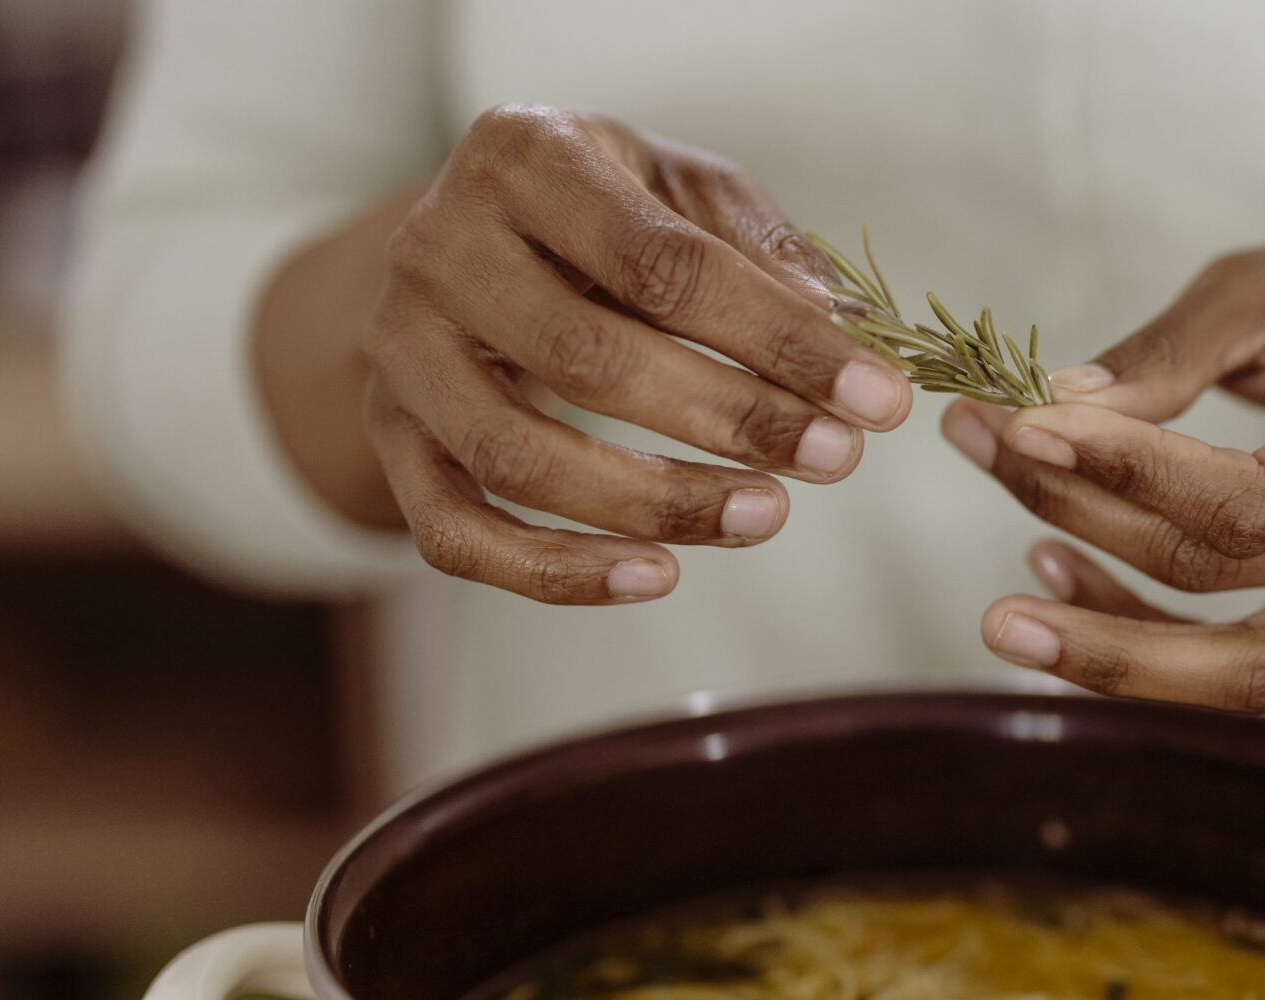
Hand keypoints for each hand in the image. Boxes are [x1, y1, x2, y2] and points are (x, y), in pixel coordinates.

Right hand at [358, 107, 912, 603]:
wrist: (465, 236)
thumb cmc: (596, 207)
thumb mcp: (674, 184)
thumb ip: (754, 243)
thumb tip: (843, 329)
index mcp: (522, 157)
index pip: (661, 263)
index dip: (778, 338)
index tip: (875, 398)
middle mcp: (437, 246)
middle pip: (590, 361)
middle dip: (732, 420)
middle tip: (836, 461)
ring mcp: (399, 349)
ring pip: (518, 458)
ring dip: (656, 504)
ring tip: (766, 517)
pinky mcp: (389, 436)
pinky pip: (457, 535)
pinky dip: (556, 572)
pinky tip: (656, 578)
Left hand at [942, 239, 1264, 711]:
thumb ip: (1172, 349)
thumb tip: (1056, 411)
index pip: (1252, 497)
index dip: (1130, 474)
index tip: (1024, 424)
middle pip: (1226, 569)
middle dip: (1086, 518)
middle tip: (981, 450)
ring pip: (1238, 667)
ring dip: (1106, 644)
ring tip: (1001, 618)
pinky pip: (1240, 675)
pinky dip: (1143, 641)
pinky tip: (1057, 577)